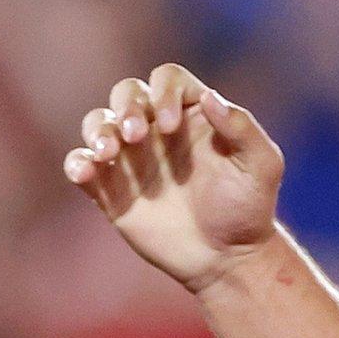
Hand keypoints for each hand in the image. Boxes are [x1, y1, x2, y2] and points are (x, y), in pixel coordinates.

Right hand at [67, 64, 286, 292]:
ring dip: (98, 130)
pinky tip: (85, 171)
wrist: (227, 258)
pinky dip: (77, 163)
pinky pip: (82, 165)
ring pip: (98, 123)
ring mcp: (131, 159)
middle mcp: (157, 130)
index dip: (164, 92)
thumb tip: (208, 97)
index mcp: (191, 114)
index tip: (171, 124)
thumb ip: (242, 127)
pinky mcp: (111, 191)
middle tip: (137, 135)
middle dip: (126, 107)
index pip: (168, 79)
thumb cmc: (249, 208)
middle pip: (127, 93)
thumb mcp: (261, 165)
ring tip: (108, 152)